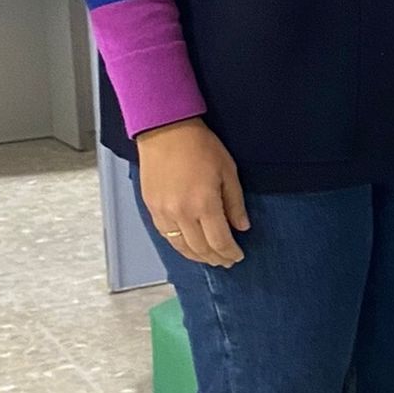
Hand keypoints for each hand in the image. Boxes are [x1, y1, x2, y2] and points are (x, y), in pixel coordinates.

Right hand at [136, 119, 249, 267]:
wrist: (164, 131)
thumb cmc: (200, 146)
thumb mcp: (228, 170)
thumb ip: (235, 202)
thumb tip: (242, 227)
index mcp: (204, 204)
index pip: (219, 241)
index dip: (230, 253)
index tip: (238, 256)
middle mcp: (182, 213)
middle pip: (200, 248)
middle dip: (216, 258)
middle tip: (226, 261)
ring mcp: (164, 212)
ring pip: (181, 247)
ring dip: (197, 257)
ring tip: (210, 259)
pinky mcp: (151, 208)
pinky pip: (166, 236)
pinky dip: (179, 246)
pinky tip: (189, 247)